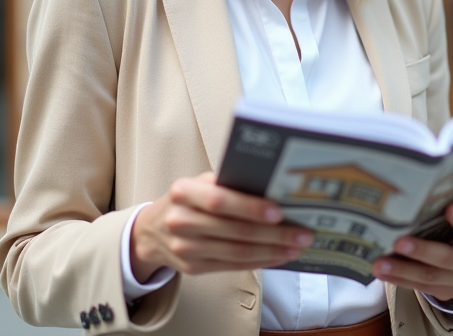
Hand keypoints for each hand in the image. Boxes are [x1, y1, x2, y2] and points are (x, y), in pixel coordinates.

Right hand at [129, 172, 315, 280]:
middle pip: (235, 231)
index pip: (220, 201)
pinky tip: (277, 256)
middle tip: (302, 233)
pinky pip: (233, 266)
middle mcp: (181, 221)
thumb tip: (272, 189)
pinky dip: (259, 261)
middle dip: (274, 234)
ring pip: (237, 252)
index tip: (279, 212)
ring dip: (272, 251)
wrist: (151, 231)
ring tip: (295, 247)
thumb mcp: (198, 184)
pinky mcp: (193, 267)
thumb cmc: (186, 201)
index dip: (251, 207)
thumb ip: (227, 184)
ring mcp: (185, 248)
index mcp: (183, 192)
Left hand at [372, 203, 452, 302]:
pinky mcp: (444, 293)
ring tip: (379, 263)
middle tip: (399, 242)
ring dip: (402, 269)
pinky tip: (382, 273)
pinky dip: (398, 279)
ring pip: (428, 276)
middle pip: (446, 257)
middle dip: (421, 250)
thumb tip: (416, 201)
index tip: (451, 207)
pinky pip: (419, 287)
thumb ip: (448, 219)